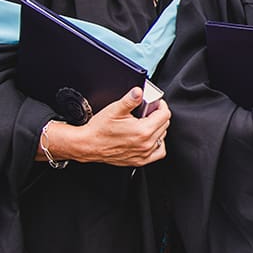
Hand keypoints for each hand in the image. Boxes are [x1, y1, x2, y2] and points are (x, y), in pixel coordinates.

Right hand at [42, 89, 171, 166]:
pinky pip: (158, 153)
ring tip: (147, 123)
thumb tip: (139, 91)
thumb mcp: (115, 109)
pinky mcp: (139, 160)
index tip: (156, 103)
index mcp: (143, 130)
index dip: (161, 105)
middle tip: (148, 111)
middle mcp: (146, 144)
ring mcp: (143, 154)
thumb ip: (130, 99)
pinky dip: (157, 145)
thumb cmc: (99, 129)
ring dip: (158, 129)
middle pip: (164, 125)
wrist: (88, 145)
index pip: (165, 115)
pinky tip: (149, 138)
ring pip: (162, 138)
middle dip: (158, 115)